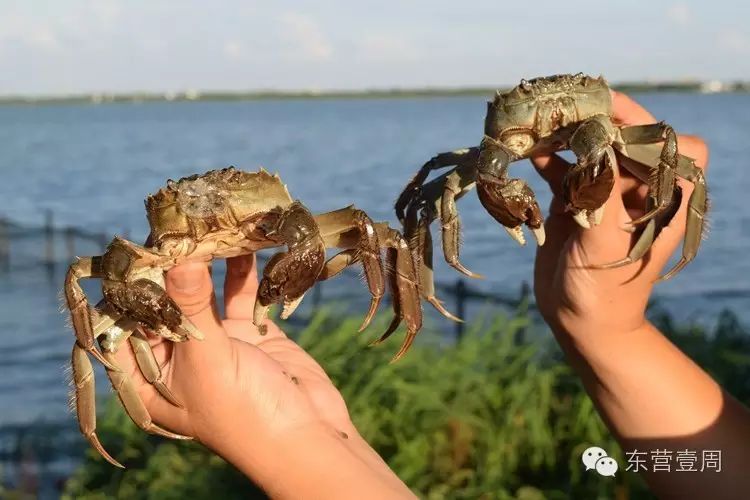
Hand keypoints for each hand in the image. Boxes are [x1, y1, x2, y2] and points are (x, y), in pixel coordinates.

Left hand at [112, 254, 413, 498]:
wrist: (306, 434)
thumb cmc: (244, 414)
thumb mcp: (208, 360)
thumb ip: (192, 305)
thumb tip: (176, 255)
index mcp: (148, 377)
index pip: (125, 323)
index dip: (129, 286)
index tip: (137, 245)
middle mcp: (175, 357)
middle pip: (164, 301)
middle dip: (172, 265)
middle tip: (178, 223)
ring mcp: (214, 343)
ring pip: (203, 293)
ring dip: (209, 263)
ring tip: (211, 225)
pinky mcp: (248, 333)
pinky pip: (238, 296)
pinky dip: (242, 272)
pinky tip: (244, 244)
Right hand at [530, 91, 708, 339]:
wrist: (581, 324)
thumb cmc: (605, 292)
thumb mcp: (606, 243)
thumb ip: (604, 192)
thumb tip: (597, 140)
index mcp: (663, 199)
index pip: (670, 145)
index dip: (644, 124)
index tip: (607, 112)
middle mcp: (637, 191)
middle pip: (625, 140)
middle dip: (596, 122)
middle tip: (563, 106)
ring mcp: (606, 196)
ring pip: (592, 152)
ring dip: (568, 137)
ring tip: (541, 122)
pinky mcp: (577, 204)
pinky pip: (565, 172)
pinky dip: (548, 160)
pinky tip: (530, 151)